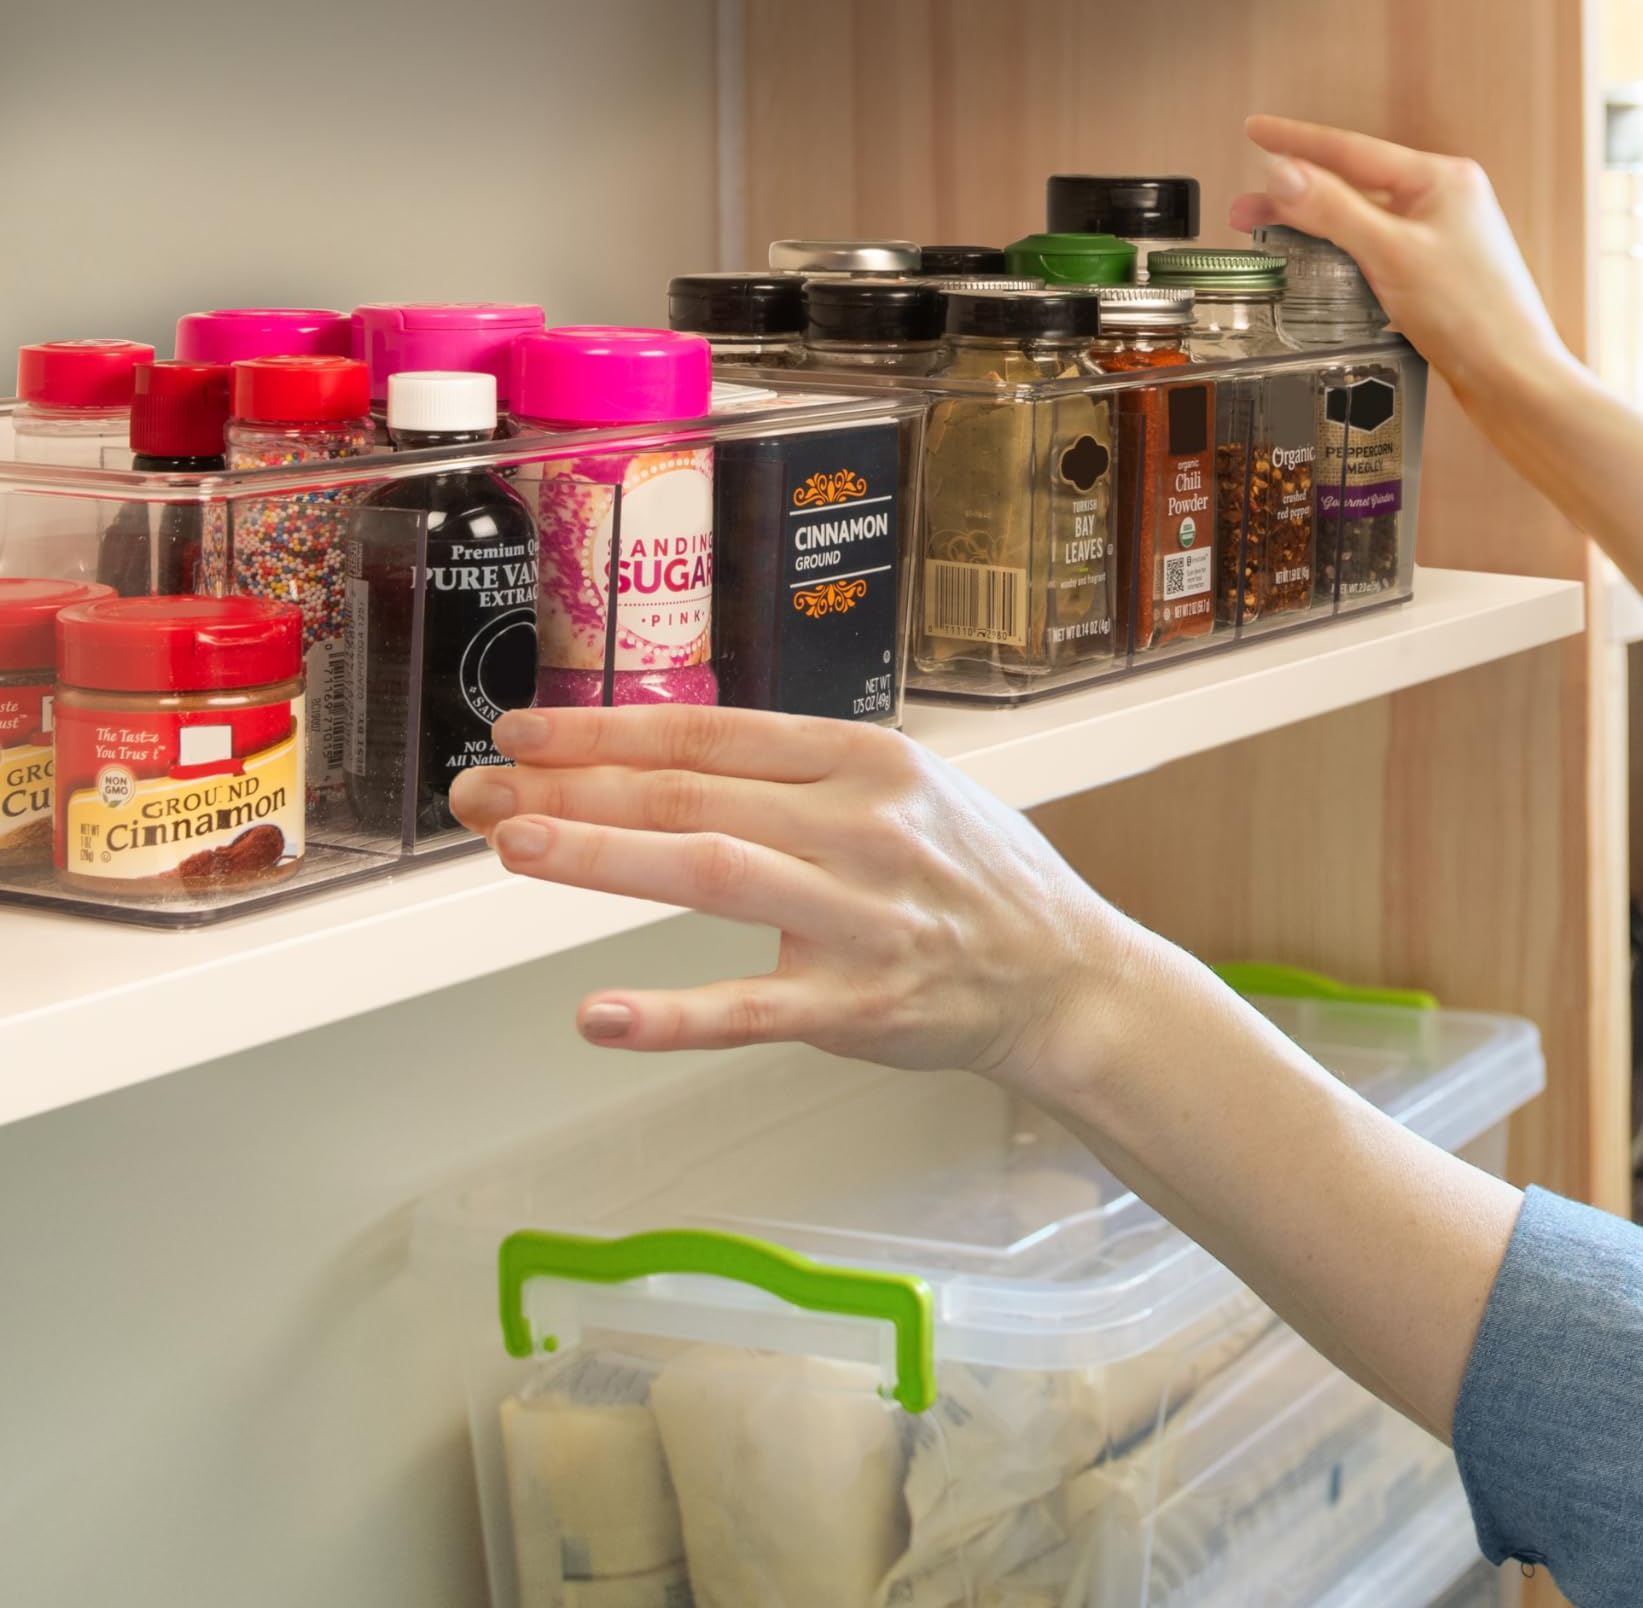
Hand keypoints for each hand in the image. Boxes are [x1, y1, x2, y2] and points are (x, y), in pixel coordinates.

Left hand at [447, 706, 1152, 1096]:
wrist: (1063, 974)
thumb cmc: (975, 875)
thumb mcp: (908, 785)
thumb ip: (800, 771)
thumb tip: (668, 753)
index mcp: (867, 760)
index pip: (711, 731)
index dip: (607, 727)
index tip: (523, 729)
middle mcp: (860, 825)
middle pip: (692, 792)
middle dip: (572, 785)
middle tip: (480, 791)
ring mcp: (857, 916)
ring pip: (707, 872)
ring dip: (601, 856)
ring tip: (514, 844)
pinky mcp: (855, 1007)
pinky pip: (748, 1010)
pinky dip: (671, 1015)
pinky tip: (600, 1016)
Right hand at [1231, 115, 1575, 410]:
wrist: (1514, 380)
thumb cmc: (1475, 317)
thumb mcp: (1391, 255)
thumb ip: (1333, 210)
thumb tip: (1284, 172)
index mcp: (1441, 179)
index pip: (1351, 149)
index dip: (1295, 140)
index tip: (1256, 130)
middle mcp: (1445, 199)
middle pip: (1353, 184)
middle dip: (1296, 195)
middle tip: (1247, 209)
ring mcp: (1443, 235)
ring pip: (1363, 218)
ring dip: (1316, 224)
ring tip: (1272, 236)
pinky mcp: (1438, 271)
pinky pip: (1377, 246)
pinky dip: (1342, 250)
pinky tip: (1320, 263)